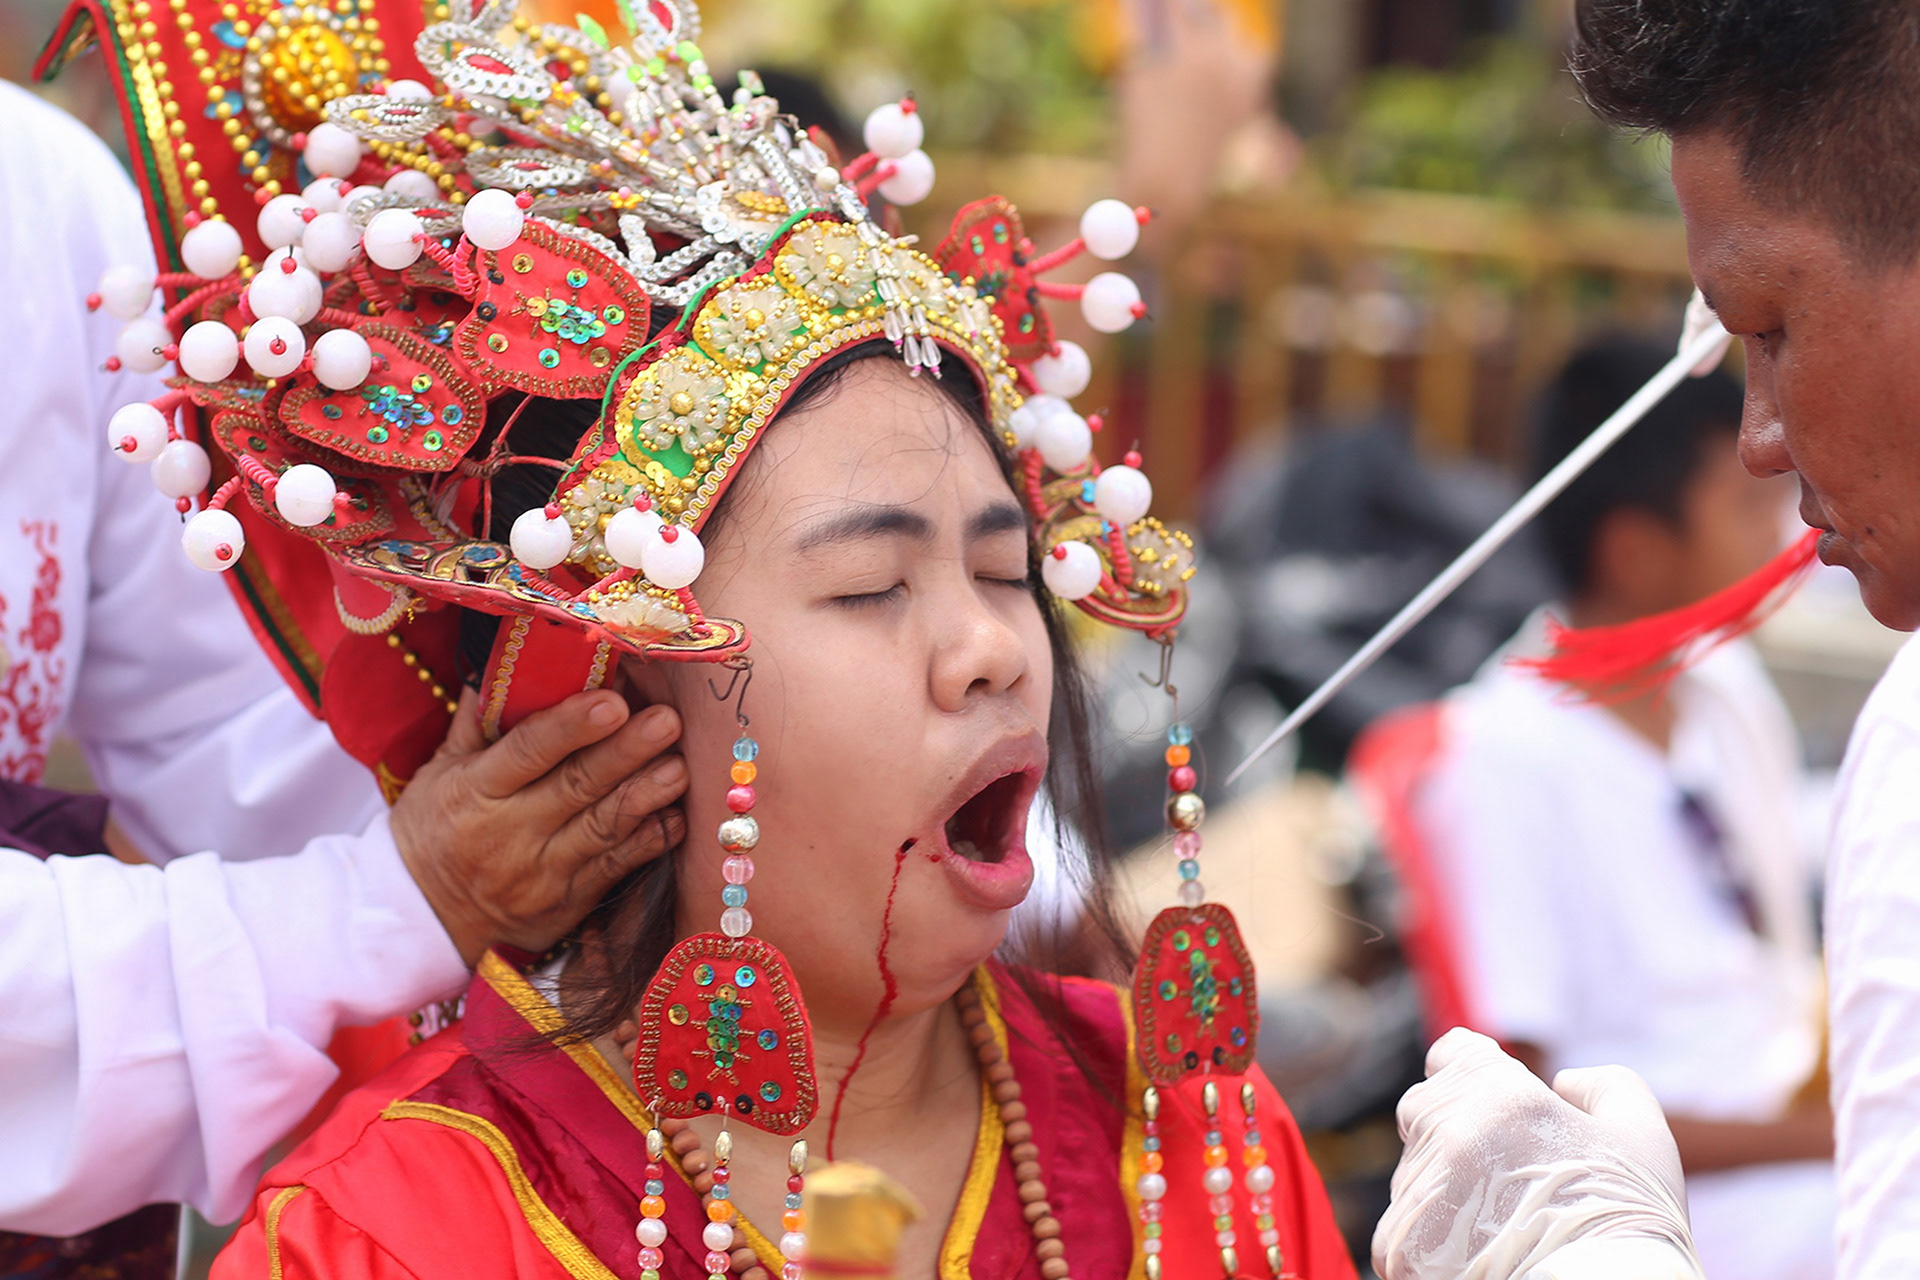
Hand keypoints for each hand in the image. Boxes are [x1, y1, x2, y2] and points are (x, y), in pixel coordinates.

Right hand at [390, 688, 686, 965]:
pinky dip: (650, 841)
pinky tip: (678, 816)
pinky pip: (616, 868)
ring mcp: (541, 873)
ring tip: (681, 766)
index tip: (611, 701)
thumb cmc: (433, 829)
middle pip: (576, 786)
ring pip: (603, 828)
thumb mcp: (439, 771)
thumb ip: (479, 720)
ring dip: (647, 795)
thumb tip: (510, 658)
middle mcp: (508, 834)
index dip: (571, 727)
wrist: (422, 918)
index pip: (526, 752)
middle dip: (626, 752)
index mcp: (473, 791)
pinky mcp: (568, 903)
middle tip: (667, 721)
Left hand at [1373, 1028, 1702, 1279]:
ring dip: (1443, 1186)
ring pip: (1414, 1169)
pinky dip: (1429, 1235)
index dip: (1471, 1075)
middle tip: (1503, 1176)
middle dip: (1455, 1132)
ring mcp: (1419, 1185)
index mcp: (1500, 1092)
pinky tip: (1475, 1252)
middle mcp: (1448, 1129)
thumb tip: (1563, 1083)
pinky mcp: (1400, 1240)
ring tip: (1499, 1223)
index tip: (1488, 1105)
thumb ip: (1603, 1087)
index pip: (1452, 1054)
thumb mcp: (1640, 1135)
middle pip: (1426, 1110)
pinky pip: (1402, 1223)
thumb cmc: (1629, 1224)